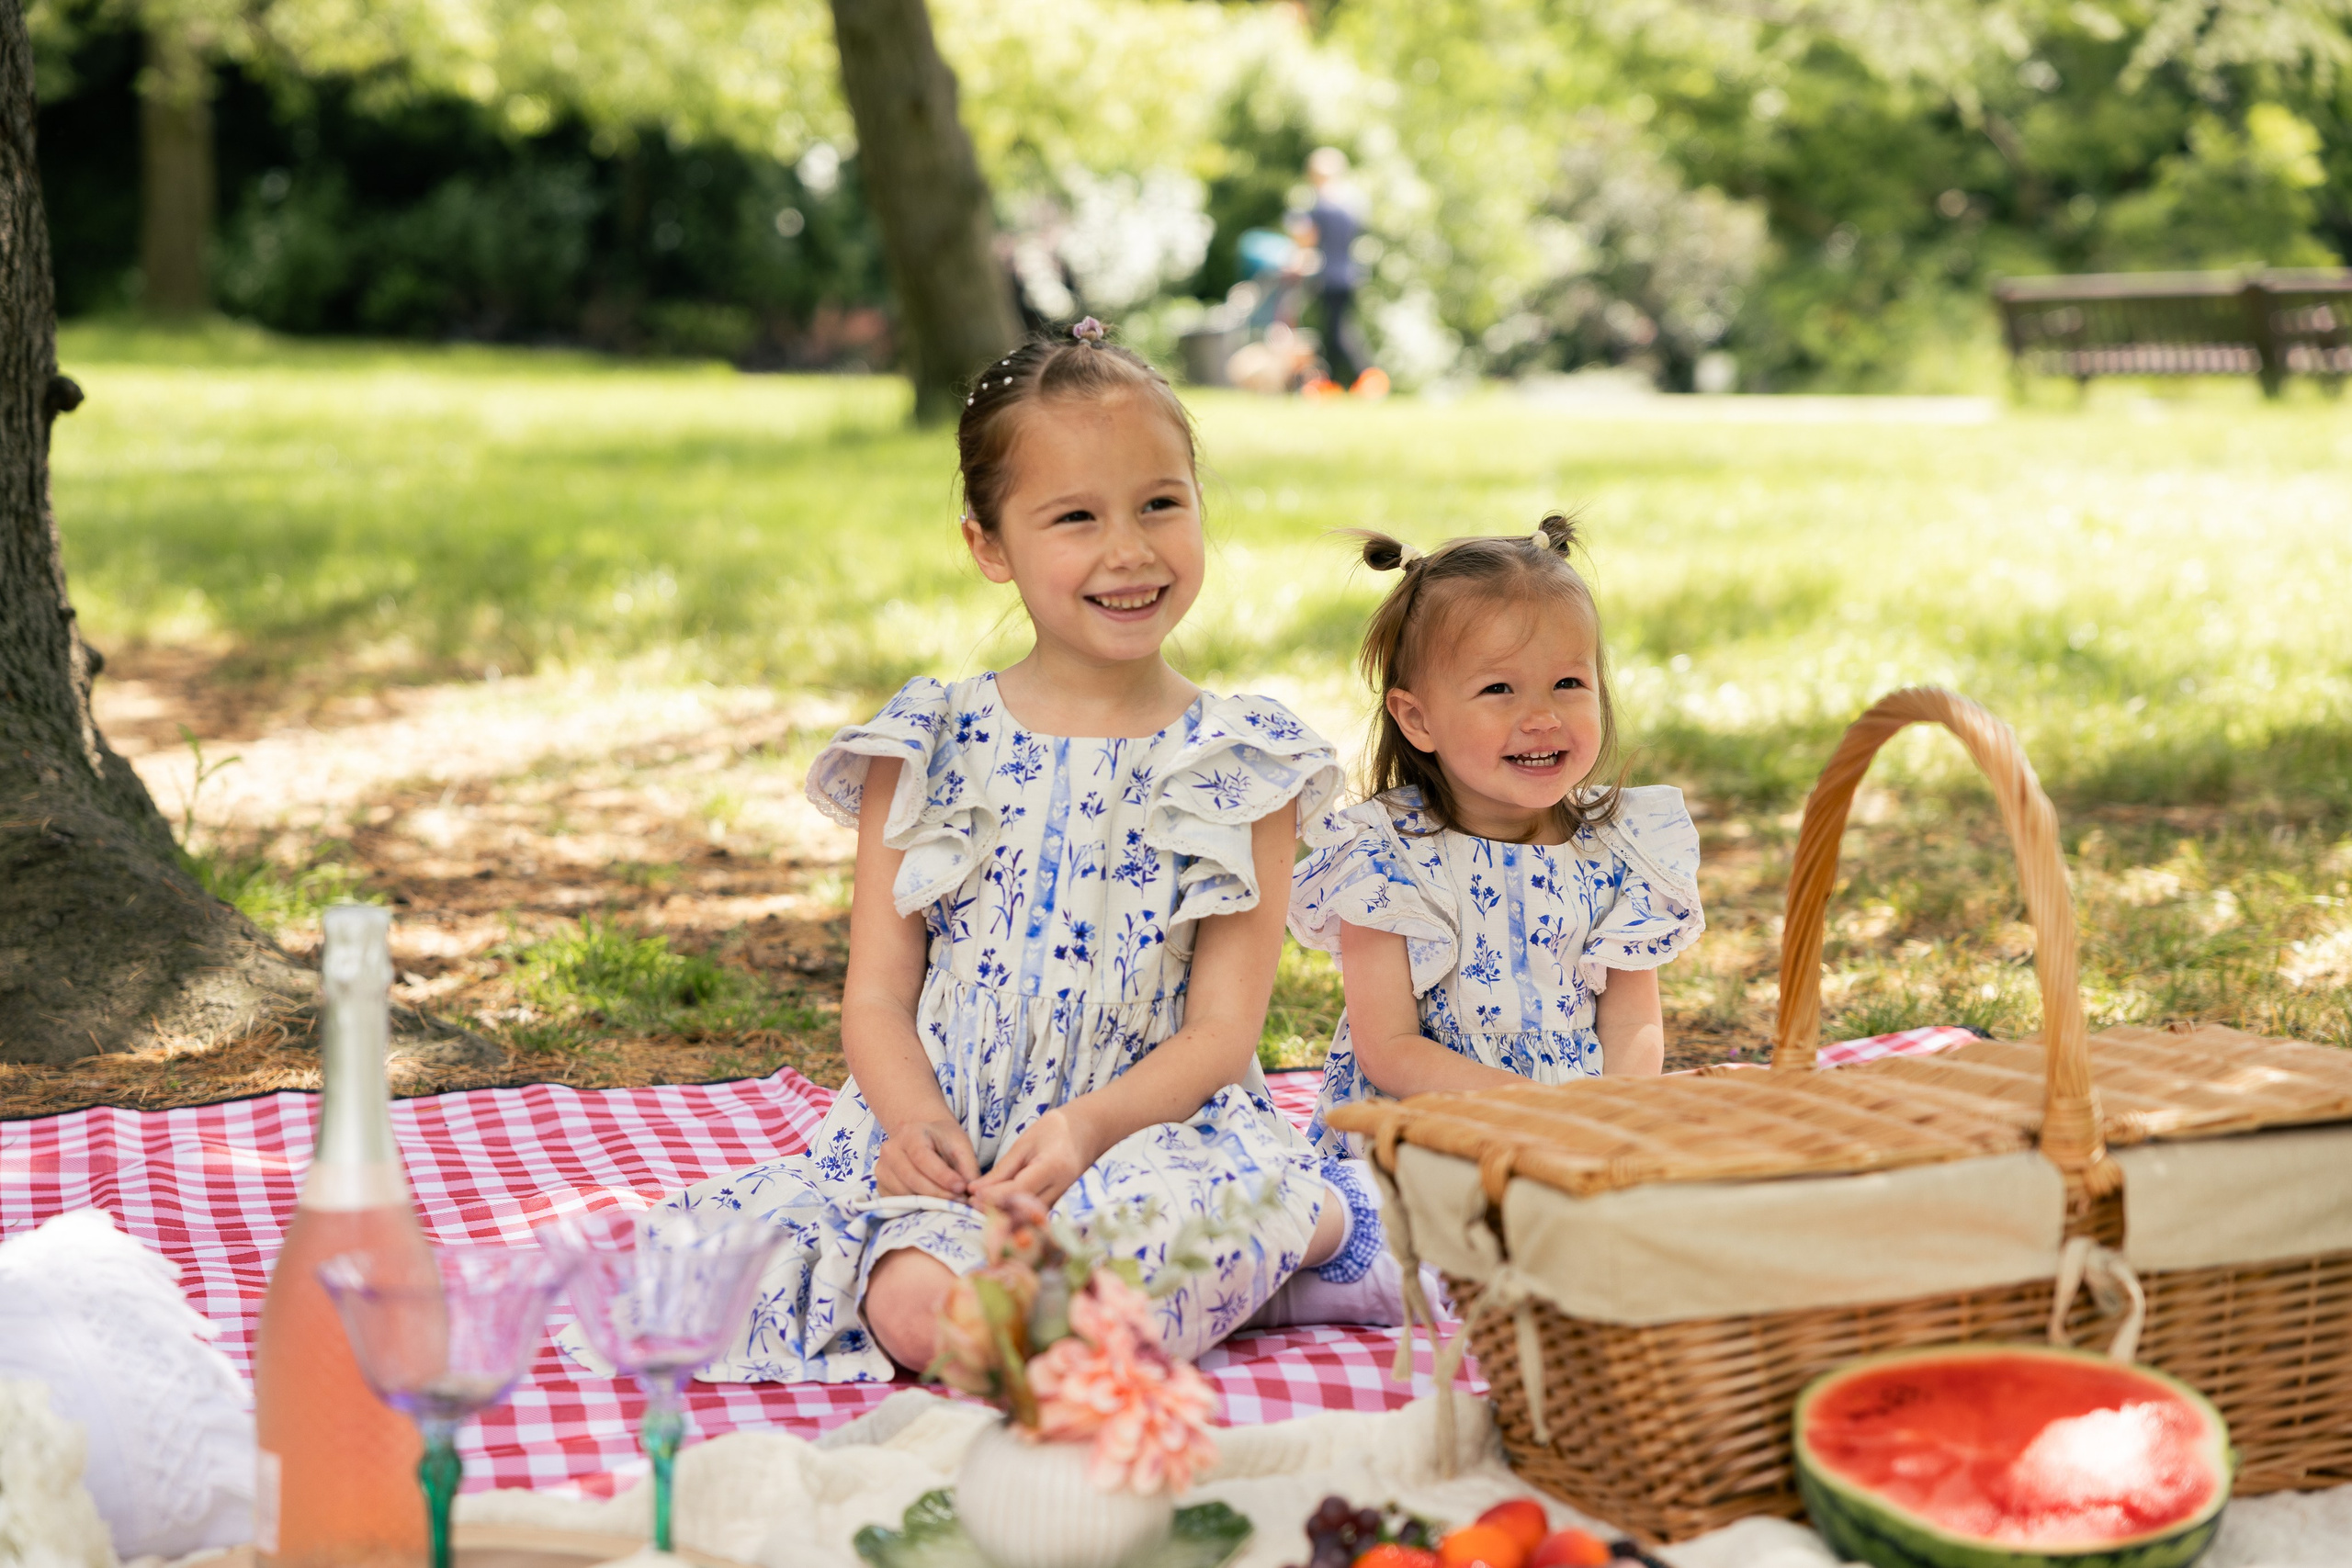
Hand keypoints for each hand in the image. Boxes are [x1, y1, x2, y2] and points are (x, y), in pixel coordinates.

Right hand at [874, 1117, 980, 1199]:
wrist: (923, 1139)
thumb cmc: (943, 1141)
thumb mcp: (961, 1146)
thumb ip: (968, 1167)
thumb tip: (971, 1192)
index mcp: (911, 1133)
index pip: (923, 1158)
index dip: (942, 1176)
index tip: (961, 1188)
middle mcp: (890, 1149)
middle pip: (912, 1178)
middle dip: (938, 1194)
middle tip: (959, 1201)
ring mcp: (882, 1168)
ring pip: (904, 1193)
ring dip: (928, 1203)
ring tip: (949, 1202)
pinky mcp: (881, 1185)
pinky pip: (897, 1202)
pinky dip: (916, 1207)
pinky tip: (932, 1203)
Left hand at [968, 1107, 1096, 1210]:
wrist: (1087, 1132)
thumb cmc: (1054, 1130)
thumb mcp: (1025, 1142)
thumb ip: (1002, 1169)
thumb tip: (976, 1190)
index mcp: (1053, 1167)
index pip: (1019, 1190)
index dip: (994, 1196)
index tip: (972, 1195)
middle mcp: (1062, 1188)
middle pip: (1024, 1209)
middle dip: (995, 1210)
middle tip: (971, 1204)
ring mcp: (1064, 1199)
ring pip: (1029, 1218)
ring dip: (1004, 1217)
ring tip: (981, 1207)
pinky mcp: (1060, 1205)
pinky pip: (1035, 1216)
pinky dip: (1015, 1216)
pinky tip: (998, 1211)